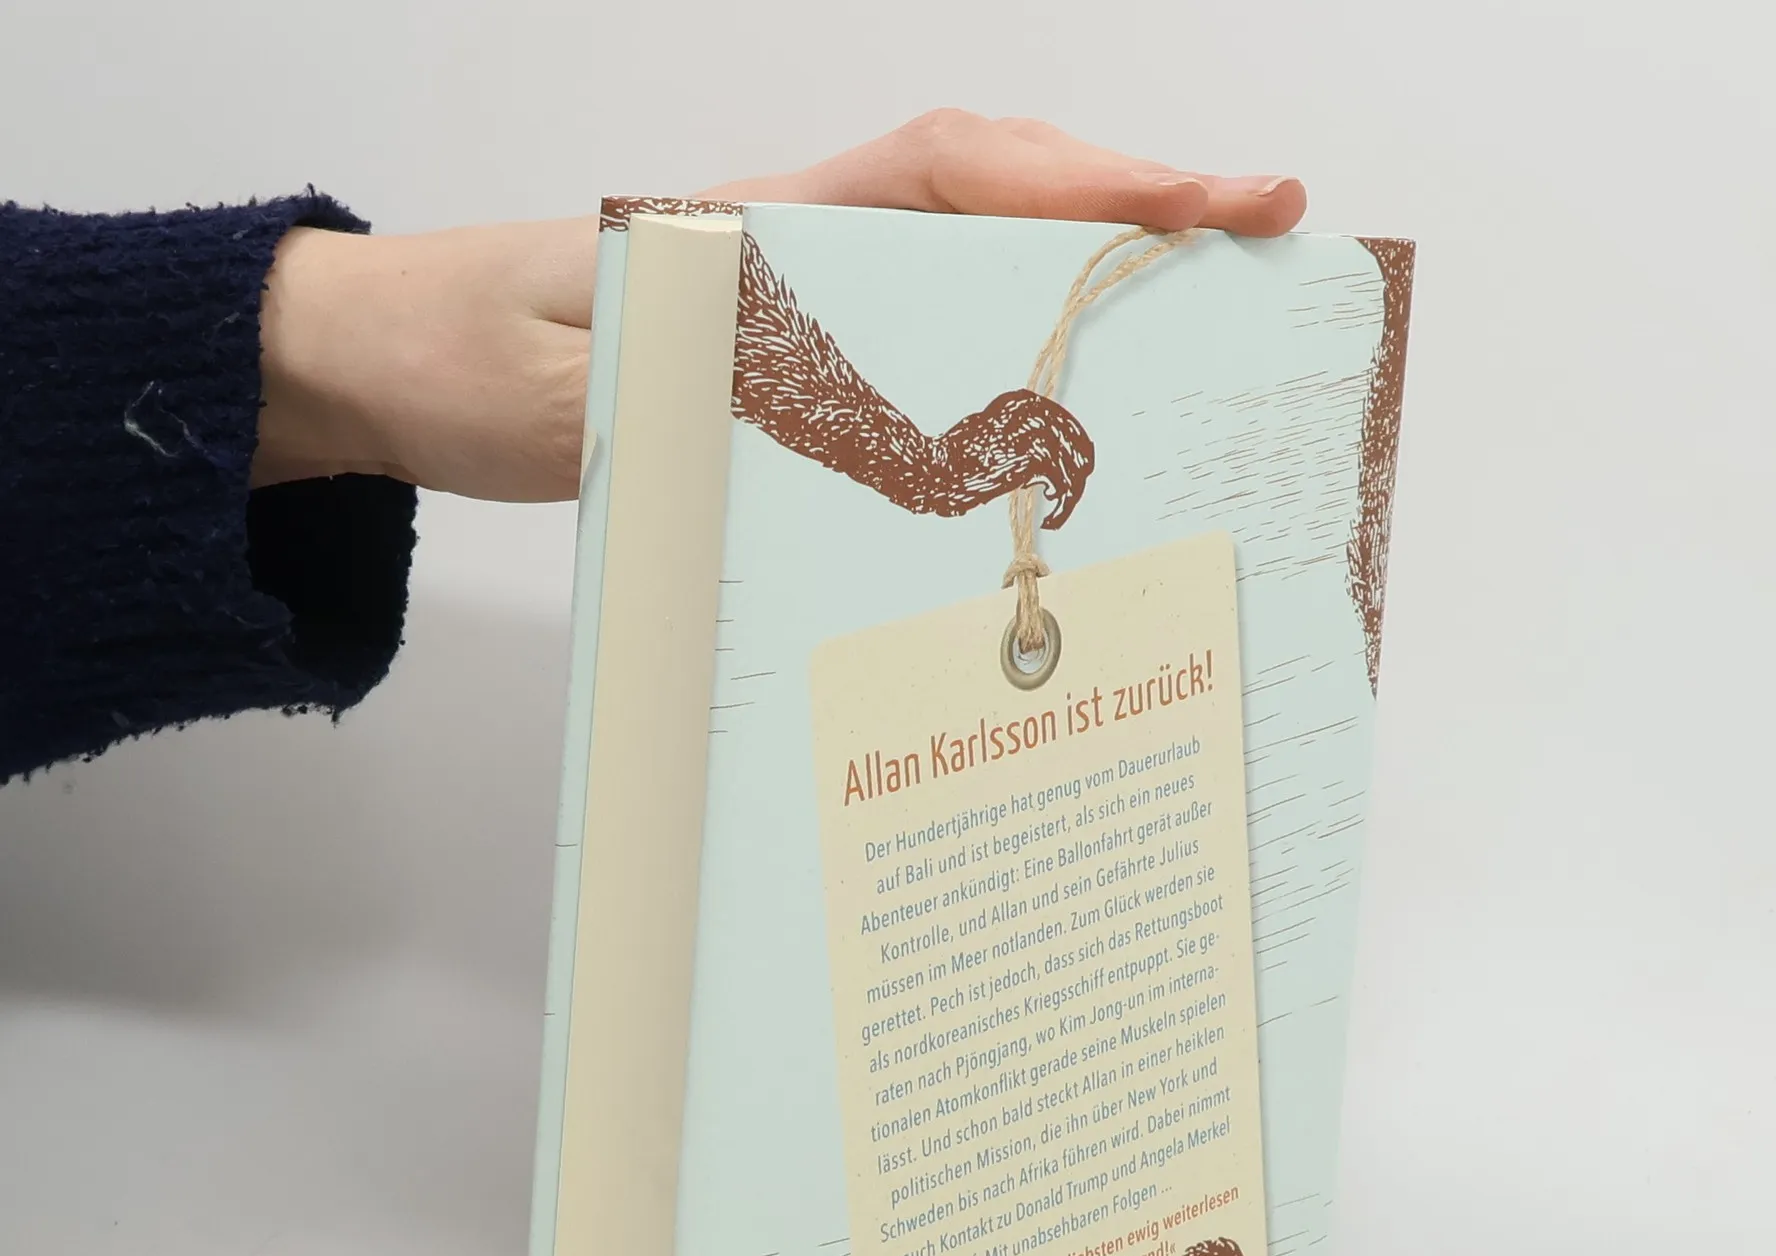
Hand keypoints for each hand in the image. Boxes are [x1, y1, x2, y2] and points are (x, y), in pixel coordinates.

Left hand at [254, 112, 1306, 501]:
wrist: (374, 362)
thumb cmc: (451, 360)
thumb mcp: (560, 398)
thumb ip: (686, 401)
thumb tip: (825, 423)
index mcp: (757, 227)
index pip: (954, 175)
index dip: (1092, 180)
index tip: (1213, 199)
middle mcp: (794, 243)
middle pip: (996, 199)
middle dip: (1135, 214)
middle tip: (1264, 248)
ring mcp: (792, 293)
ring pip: (967, 262)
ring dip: (1081, 277)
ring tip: (1200, 314)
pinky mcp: (776, 348)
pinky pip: (914, 329)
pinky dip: (998, 342)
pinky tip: (1045, 393)